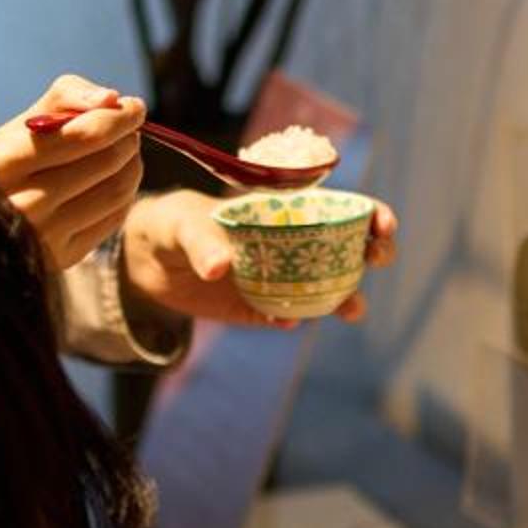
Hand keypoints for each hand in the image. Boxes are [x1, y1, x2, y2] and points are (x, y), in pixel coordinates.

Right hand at [0, 75, 145, 270]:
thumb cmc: (5, 161)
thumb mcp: (21, 122)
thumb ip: (65, 97)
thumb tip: (112, 98)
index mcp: (6, 160)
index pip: (84, 135)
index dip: (119, 118)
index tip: (134, 107)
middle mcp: (24, 202)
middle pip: (106, 162)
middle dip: (127, 139)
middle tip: (128, 130)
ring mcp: (44, 236)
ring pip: (117, 191)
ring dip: (132, 164)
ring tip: (124, 152)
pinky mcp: (62, 258)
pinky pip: (115, 218)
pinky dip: (125, 193)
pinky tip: (113, 181)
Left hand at [121, 189, 402, 329]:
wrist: (146, 261)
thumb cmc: (172, 223)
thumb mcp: (183, 224)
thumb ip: (202, 241)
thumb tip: (222, 269)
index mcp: (286, 212)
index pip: (342, 209)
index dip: (371, 214)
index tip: (382, 225)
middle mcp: (293, 245)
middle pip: (350, 249)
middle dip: (374, 254)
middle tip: (374, 260)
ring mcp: (281, 279)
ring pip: (329, 290)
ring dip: (347, 299)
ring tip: (350, 309)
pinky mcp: (261, 309)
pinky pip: (288, 316)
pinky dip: (293, 318)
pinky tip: (284, 319)